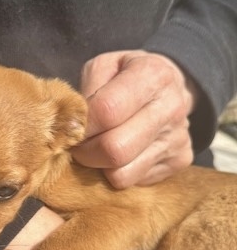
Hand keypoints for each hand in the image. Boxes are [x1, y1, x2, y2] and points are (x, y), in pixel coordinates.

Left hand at [72, 50, 198, 187]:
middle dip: (85, 152)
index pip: (106, 111)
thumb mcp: (103, 67)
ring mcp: (178, 138)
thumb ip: (85, 91)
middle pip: (114, 149)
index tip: (71, 127)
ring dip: (100, 166)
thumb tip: (71, 127)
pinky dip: (118, 172)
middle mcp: (171, 107)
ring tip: (99, 147)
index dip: (80, 125)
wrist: (170, 87)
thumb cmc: (126, 76)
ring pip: (122, 174)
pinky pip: (134, 182)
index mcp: (153, 75)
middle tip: (79, 144)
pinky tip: (121, 153)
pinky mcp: (180, 161)